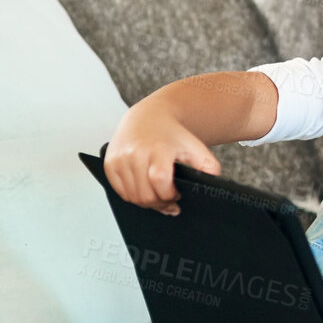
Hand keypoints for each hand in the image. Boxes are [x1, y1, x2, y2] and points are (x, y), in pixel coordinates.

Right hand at [104, 103, 222, 215]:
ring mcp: (120, 159)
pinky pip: (121, 192)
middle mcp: (135, 153)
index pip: (160, 181)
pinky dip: (133, 196)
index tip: (178, 194)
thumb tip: (212, 183)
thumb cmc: (172, 134)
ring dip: (147, 203)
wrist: (148, 118)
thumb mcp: (194, 147)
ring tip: (159, 197)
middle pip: (145, 194)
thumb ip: (208, 165)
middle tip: (170, 202)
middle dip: (160, 203)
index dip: (170, 194)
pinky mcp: (109, 165)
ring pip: (132, 197)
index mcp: (158, 148)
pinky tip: (145, 190)